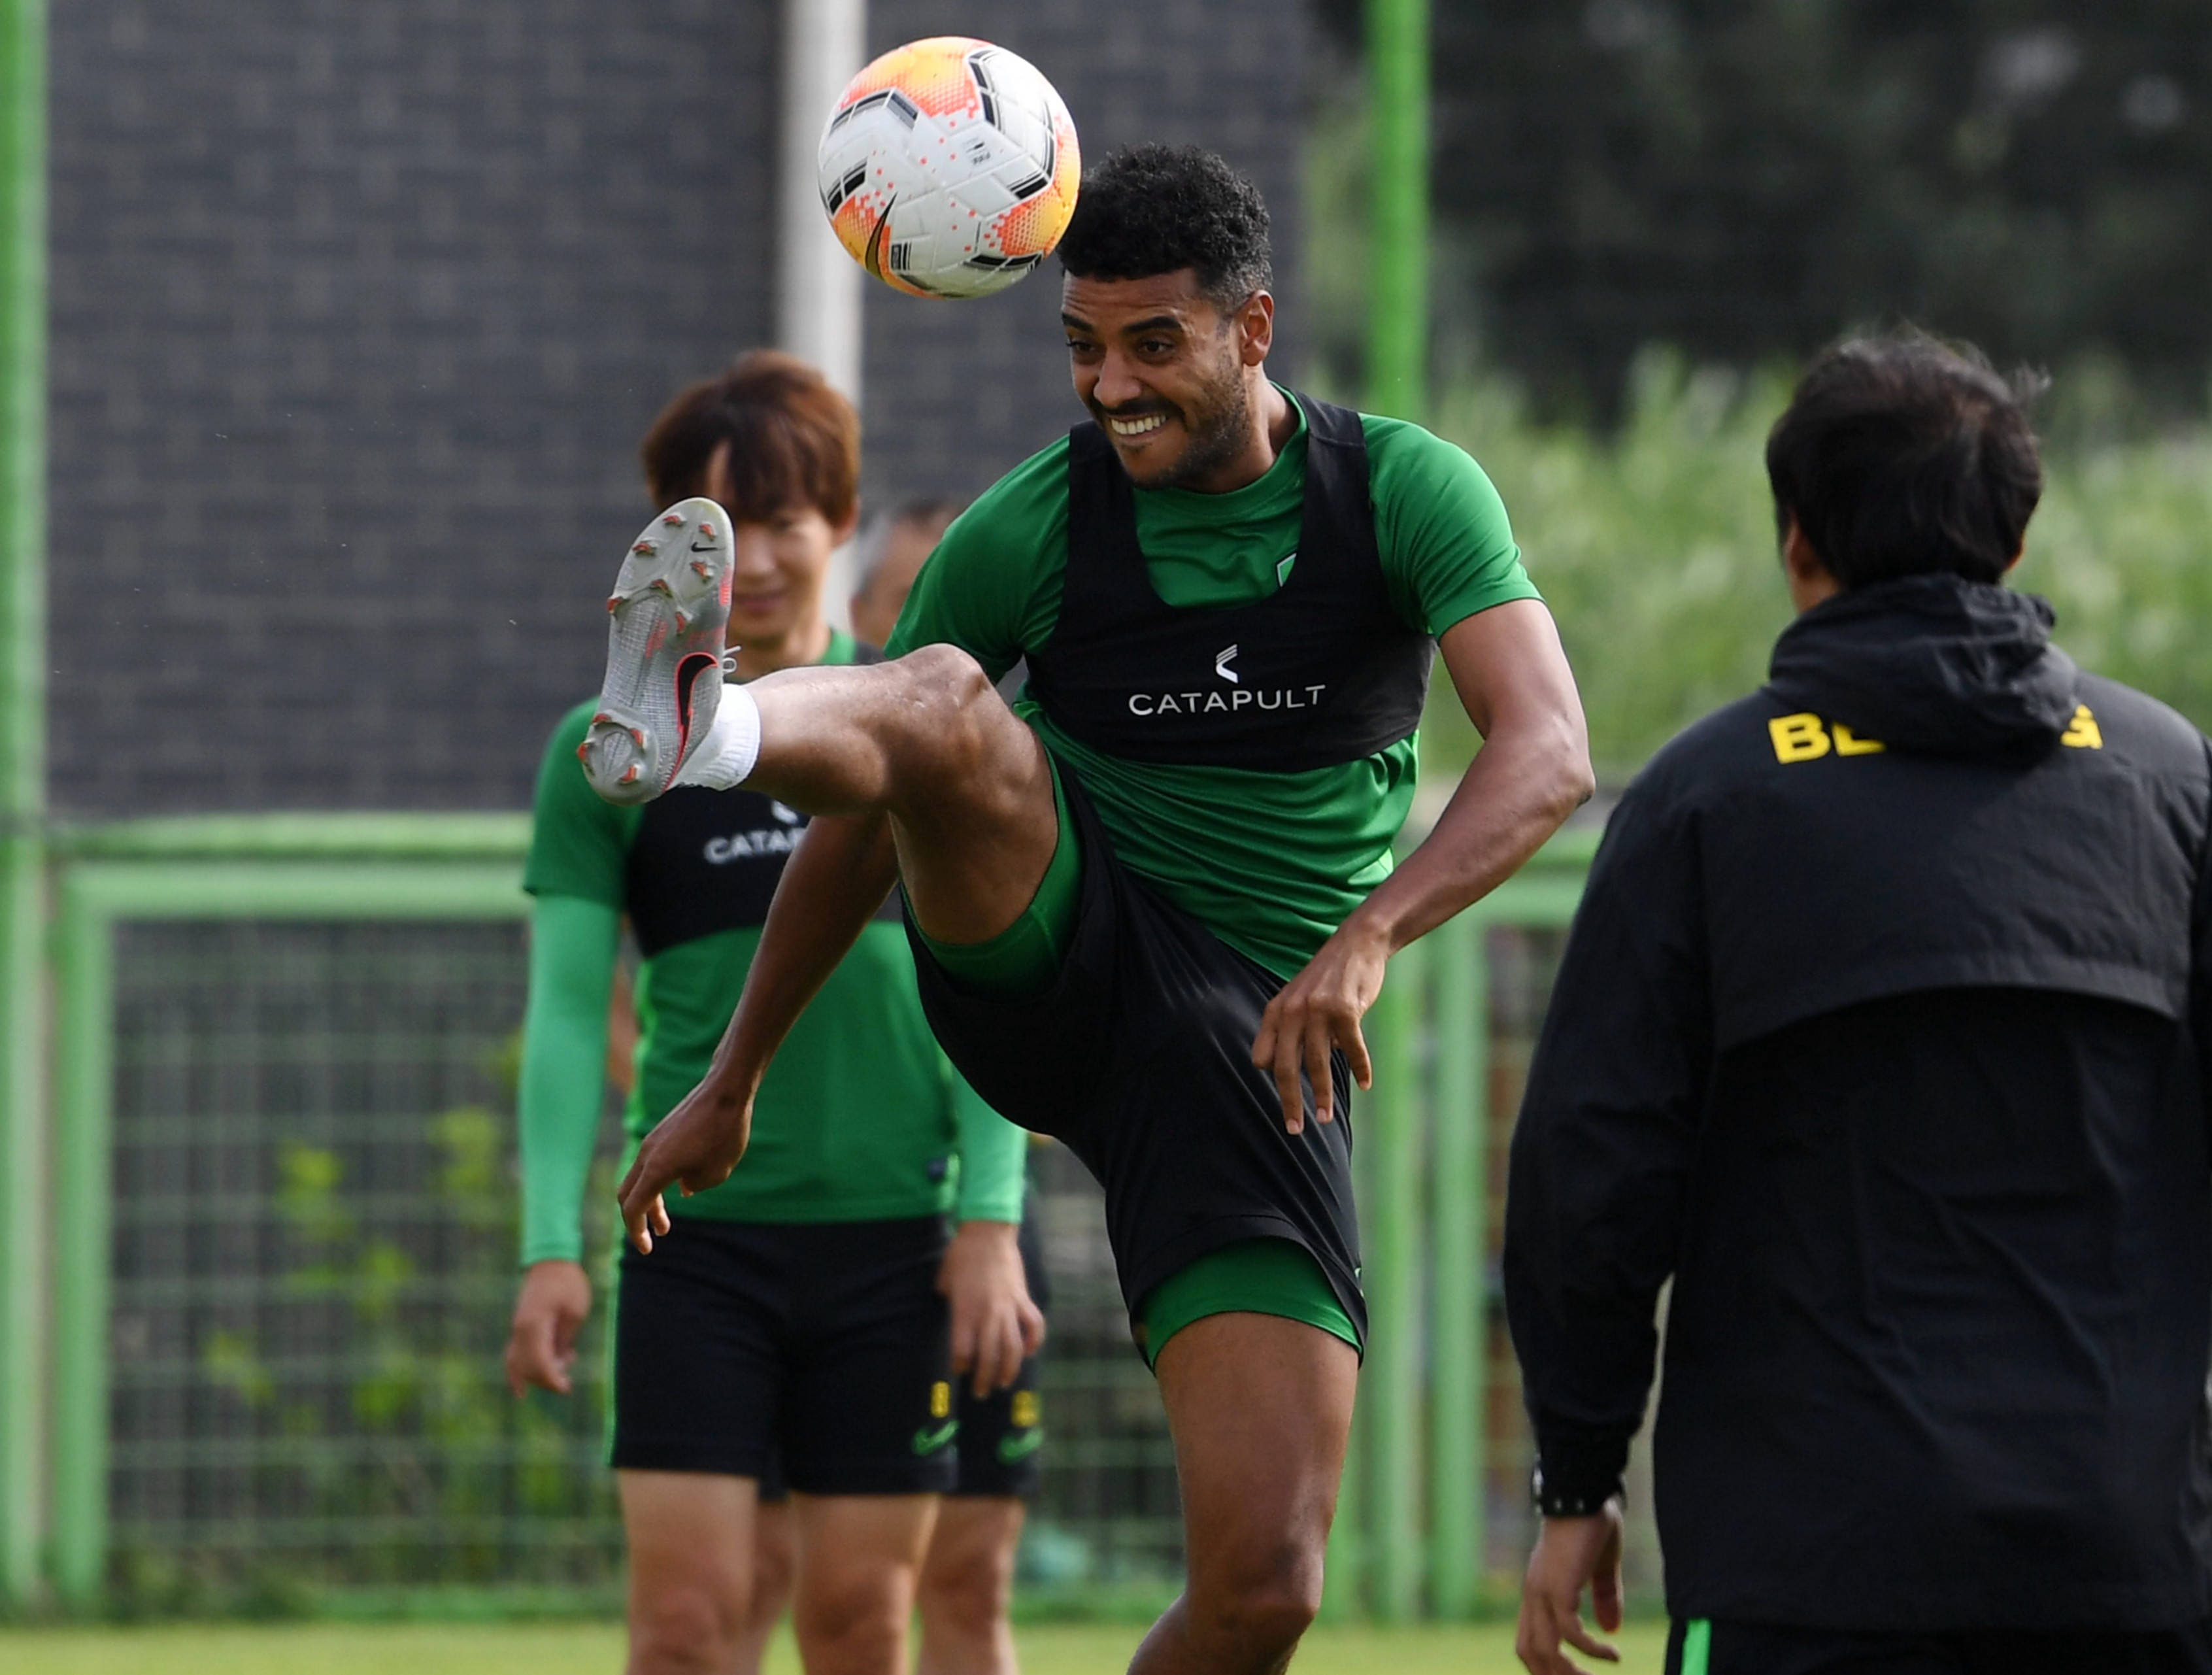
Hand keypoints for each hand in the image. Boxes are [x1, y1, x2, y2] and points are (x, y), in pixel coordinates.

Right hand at [504, 1260, 592, 1396]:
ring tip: (564, 1362)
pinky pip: (513, 1356)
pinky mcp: (519, 1327)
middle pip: (529, 1368)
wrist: (552, 1260)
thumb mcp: (575, 1312)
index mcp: (535, 1325)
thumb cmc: (568, 1284)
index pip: (539, 1363)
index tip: (566, 1389)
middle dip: (548, 1379)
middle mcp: (520, 1330)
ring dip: (539, 1373)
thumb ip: (563, 1339)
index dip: (552, 1380)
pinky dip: (516, 1374)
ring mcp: (517, 1329)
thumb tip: (557, 1362)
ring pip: (520, 1364)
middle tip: (568, 1380)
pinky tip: (521, 1391)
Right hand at [615, 1070, 755, 1253]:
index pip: (633, 1208)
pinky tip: (682, 1187)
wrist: (727, 1090)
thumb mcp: (716, 1172)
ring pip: (640, 1178)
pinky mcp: (664, 1132)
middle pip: (628, 1194)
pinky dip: (657, 1182)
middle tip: (653, 1238)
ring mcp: (654, 1140)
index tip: (647, 1249)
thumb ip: (695, 1185)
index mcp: (656, 1169)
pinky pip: (652, 1163)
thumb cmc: (725, 1133)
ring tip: (665, 1224)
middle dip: (638, 1220)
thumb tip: (685, 1187)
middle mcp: (648, 1154)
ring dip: (649, 1202)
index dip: (636, 1232)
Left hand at [938, 1220, 1045, 1397]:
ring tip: (1004, 1382)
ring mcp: (1008, 1307)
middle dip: (984, 1379)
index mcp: (965, 1311)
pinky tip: (1028, 1352)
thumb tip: (952, 1309)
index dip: (961, 1366)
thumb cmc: (962, 1254)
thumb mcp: (945, 1280)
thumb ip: (948, 1300)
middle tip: (980, 1392)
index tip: (960, 1371)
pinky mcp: (1022, 1298)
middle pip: (989, 1356)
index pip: (963, 1351)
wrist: (988, 1232)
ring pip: (1013, 1347)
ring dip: (1009, 1369)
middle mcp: (987, 1314)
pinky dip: (1033, 1341)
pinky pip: (1033, 1326)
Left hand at [1250, 913, 1389, 1131]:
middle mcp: (1291, 1012)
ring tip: (1325, 1118)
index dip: (1274, 1078)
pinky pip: (1353, 1050)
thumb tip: (1302, 1071)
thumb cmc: (1329, 977)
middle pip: (1286, 1068)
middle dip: (1289, 1103)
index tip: (1286, 1097)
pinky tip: (1365, 1083)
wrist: (1357, 943)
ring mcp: (1318, 1011)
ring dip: (1323, 1096)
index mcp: (1276, 1011)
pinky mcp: (1345, 1011)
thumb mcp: (1300, 999)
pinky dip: (1360, 1069)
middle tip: (1294, 1129)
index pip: (1263, 1057)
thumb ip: (1295, 1031)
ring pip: (1318, 1065)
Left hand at [1515, 1500, 1625, 1674]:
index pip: (1527, 1640)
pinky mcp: (1559, 1588)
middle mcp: (1535, 1595)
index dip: (1543, 1663)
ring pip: (1544, 1650)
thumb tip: (1612, 1629)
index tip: (1571, 1673)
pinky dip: (1590, 1650)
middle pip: (1528, 1652)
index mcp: (1539, 1590)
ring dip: (1569, 1672)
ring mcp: (1544, 1592)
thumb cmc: (1591, 1523)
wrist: (1585, 1492)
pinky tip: (1611, 1654)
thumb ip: (1604, 1597)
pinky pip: (1570, 1633)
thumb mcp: (1601, 1567)